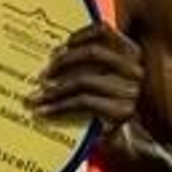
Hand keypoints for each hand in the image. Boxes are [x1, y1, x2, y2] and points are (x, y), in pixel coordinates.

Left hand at [28, 22, 143, 133]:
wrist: (127, 139)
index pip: (104, 31)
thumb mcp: (107, 78)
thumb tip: (55, 52)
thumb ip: (92, 61)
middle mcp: (135, 68)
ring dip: (55, 90)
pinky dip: (60, 106)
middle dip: (63, 61)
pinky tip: (45, 111)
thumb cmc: (110, 104)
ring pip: (84, 80)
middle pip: (93, 53)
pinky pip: (83, 102)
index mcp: (132, 52)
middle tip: (43, 74)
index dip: (79, 35)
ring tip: (36, 97)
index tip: (59, 47)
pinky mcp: (122, 111)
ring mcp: (131, 90)